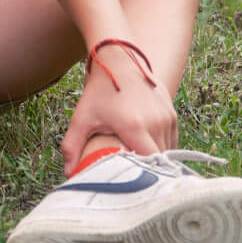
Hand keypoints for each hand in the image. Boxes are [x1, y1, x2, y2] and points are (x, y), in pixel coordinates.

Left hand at [60, 57, 177, 169]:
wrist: (118, 61)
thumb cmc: (98, 92)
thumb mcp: (81, 118)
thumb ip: (72, 146)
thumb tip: (69, 173)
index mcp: (135, 127)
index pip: (148, 164)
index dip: (141, 176)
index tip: (130, 181)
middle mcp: (156, 123)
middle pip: (158, 160)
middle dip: (148, 170)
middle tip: (134, 177)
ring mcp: (167, 117)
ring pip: (167, 150)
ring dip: (156, 158)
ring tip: (140, 164)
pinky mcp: (172, 113)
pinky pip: (172, 139)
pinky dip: (162, 147)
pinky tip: (147, 148)